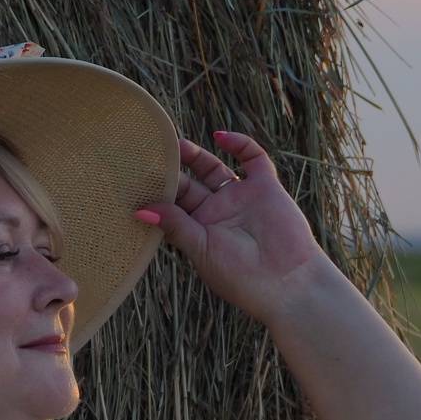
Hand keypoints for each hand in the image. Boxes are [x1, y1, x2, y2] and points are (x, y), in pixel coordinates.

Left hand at [134, 131, 330, 325]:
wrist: (287, 283)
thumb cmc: (241, 276)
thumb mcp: (202, 249)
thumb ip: (175, 225)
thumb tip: (140, 211)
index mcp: (199, 231)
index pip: (172, 206)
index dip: (156, 193)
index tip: (133, 180)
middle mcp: (217, 212)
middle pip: (189, 185)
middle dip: (171, 171)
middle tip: (149, 155)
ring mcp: (240, 198)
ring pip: (213, 169)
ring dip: (196, 156)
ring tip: (175, 143)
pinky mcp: (265, 187)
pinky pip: (252, 158)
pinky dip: (238, 143)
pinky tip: (219, 136)